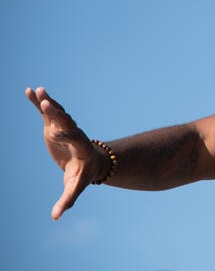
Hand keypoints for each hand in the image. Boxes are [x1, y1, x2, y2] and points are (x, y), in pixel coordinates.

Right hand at [25, 87, 105, 219]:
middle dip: (57, 114)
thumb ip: (68, 200)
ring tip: (38, 91)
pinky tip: (28, 91)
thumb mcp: (77, 187)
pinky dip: (38, 102)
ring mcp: (64, 127)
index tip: (56, 132)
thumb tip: (56, 217)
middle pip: (67, 122)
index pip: (75, 139)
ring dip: (49, 102)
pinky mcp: (54, 125)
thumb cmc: (84, 175)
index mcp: (81, 148)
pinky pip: (46, 112)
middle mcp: (74, 134)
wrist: (92, 161)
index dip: (67, 135)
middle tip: (47, 103)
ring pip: (58, 113)